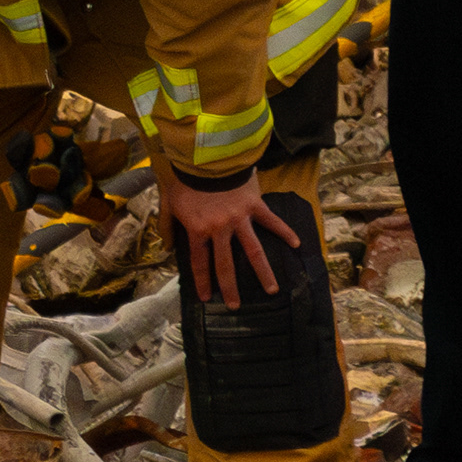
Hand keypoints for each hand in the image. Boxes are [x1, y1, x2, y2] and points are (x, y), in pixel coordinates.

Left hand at [165, 167, 304, 304]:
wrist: (206, 155)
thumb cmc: (185, 178)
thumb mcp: (168, 202)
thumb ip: (166, 226)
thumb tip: (165, 247)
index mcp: (198, 230)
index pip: (200, 262)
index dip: (203, 281)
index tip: (207, 297)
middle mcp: (221, 230)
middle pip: (226, 264)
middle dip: (230, 288)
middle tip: (236, 306)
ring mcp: (240, 219)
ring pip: (253, 251)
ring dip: (263, 272)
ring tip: (272, 290)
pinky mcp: (255, 206)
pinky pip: (271, 222)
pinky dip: (284, 232)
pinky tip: (296, 244)